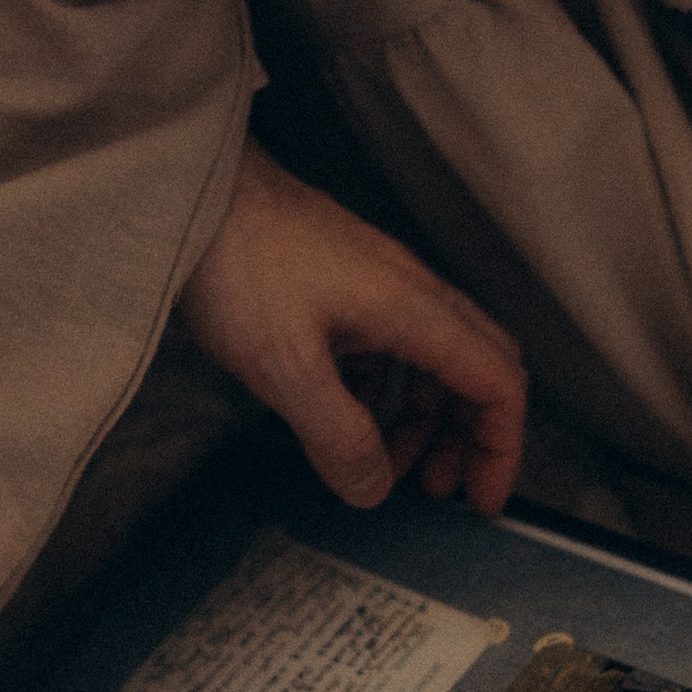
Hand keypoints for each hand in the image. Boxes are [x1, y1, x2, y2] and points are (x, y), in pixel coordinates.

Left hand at [178, 140, 525, 514]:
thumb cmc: (238, 263)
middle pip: (476, 367)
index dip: (501, 448)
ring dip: (422, 417)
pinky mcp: (338, 283)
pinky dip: (380, 391)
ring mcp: (374, 283)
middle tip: (436, 488)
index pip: (497, 381)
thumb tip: (374, 489)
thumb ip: (338, 435)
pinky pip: (384, 345)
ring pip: (430, 358)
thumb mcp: (286, 365)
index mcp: (414, 309)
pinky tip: (341, 417)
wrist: (191, 190)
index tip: (479, 501)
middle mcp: (409, 291)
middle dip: (469, 435)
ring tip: (385, 464)